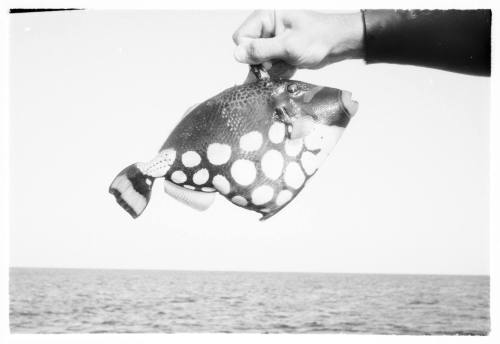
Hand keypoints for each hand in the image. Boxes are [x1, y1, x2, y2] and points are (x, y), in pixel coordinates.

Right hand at [233, 10, 364, 69]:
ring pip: (261, 61)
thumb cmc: (319, 38)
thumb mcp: (288, 46)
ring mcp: (274, 39)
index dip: (250, 51)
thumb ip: (261, 50)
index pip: (242, 37)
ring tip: (290, 62)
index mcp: (267, 16)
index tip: (264, 60)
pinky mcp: (280, 51)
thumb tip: (237, 54)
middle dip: (264, 61)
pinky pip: (271, 66)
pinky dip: (281, 69)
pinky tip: (293, 64)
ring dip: (274, 67)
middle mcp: (268, 26)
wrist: (339, 44)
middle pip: (250, 50)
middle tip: (280, 61)